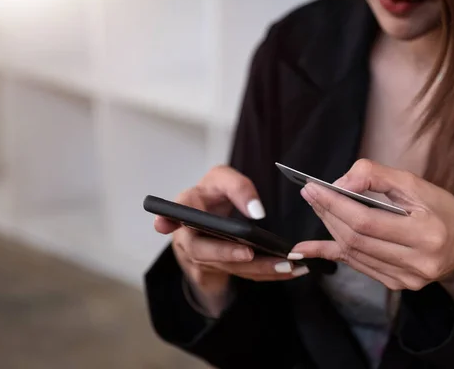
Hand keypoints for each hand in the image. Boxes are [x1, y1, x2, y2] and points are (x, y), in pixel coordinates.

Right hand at [154, 165, 308, 317]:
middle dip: (225, 254)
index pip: (174, 212)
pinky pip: (242, 274)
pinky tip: (291, 271)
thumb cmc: (214, 194)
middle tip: (249, 254)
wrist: (210, 217)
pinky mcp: (218, 270)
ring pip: (226, 267)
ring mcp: (201, 258)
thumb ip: (238, 188)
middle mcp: (188, 236)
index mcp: (186, 207)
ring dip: (257, 269)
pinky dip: (267, 274)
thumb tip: (256, 213)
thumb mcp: (223, 179)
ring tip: (285, 266)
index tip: (162, 224)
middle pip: (201, 250)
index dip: (167, 219)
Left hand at [289, 159, 453, 303]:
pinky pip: (356, 265)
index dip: (335, 204)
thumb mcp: (416, 184)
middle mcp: (417, 263)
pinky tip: (306, 249)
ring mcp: (406, 279)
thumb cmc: (442, 210)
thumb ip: (377, 176)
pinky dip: (331, 252)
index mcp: (426, 234)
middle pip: (356, 238)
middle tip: (309, 193)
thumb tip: (341, 182)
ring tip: (316, 205)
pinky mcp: (396, 284)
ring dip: (329, 227)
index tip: (313, 187)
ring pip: (353, 252)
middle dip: (328, 212)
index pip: (366, 221)